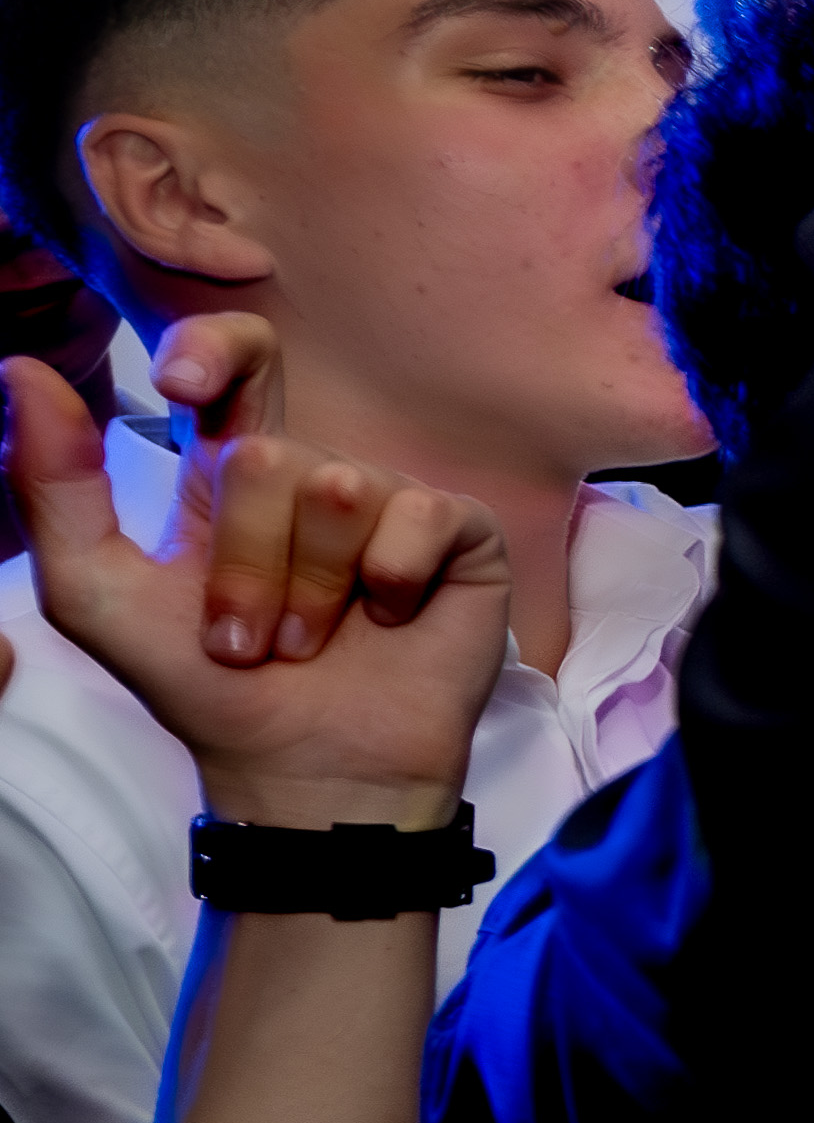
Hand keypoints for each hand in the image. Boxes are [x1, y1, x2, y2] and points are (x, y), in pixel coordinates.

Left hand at [9, 345, 509, 833]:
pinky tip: (391, 620)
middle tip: (249, 639)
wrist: (303, 773)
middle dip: (248, 566)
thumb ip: (53, 487)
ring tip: (311, 643)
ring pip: (342, 490)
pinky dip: (392, 581)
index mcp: (233, 474)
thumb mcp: (95, 593)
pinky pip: (423, 516)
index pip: (237, 358)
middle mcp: (314, 477)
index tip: (185, 387)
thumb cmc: (205, 690)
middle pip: (272, 456)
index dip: (217, 349)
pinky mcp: (461, 537)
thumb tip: (22, 373)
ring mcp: (393, 504)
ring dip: (313, 591)